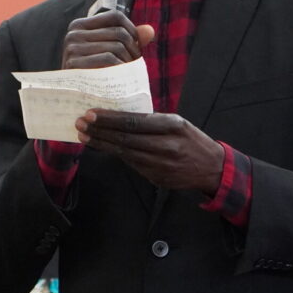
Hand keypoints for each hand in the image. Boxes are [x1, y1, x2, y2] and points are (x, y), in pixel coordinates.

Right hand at [61, 10, 154, 68]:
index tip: (136, 44)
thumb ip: (130, 38)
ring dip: (129, 60)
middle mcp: (73, 33)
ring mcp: (72, 48)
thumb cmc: (94, 72)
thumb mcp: (110, 51)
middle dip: (134, 48)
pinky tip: (122, 76)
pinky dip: (121, 67)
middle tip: (136, 63)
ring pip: (117, 46)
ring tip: (130, 70)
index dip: (132, 29)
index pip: (115, 16)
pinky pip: (108, 59)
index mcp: (80, 25)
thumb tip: (150, 30)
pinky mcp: (74, 64)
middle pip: (119, 32)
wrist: (72, 98)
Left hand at [75, 109, 224, 194]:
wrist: (211, 168)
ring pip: (124, 153)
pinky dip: (116, 155)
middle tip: (81, 123)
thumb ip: (152, 121)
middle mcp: (166, 146)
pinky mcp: (157, 178)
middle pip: (125, 138)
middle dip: (100, 131)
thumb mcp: (177, 123)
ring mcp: (161, 165)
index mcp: (172, 126)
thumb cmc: (192, 140)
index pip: (134, 122)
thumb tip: (120, 118)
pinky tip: (103, 148)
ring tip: (85, 136)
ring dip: (102, 144)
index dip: (110, 119)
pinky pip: (132, 164)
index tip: (92, 114)